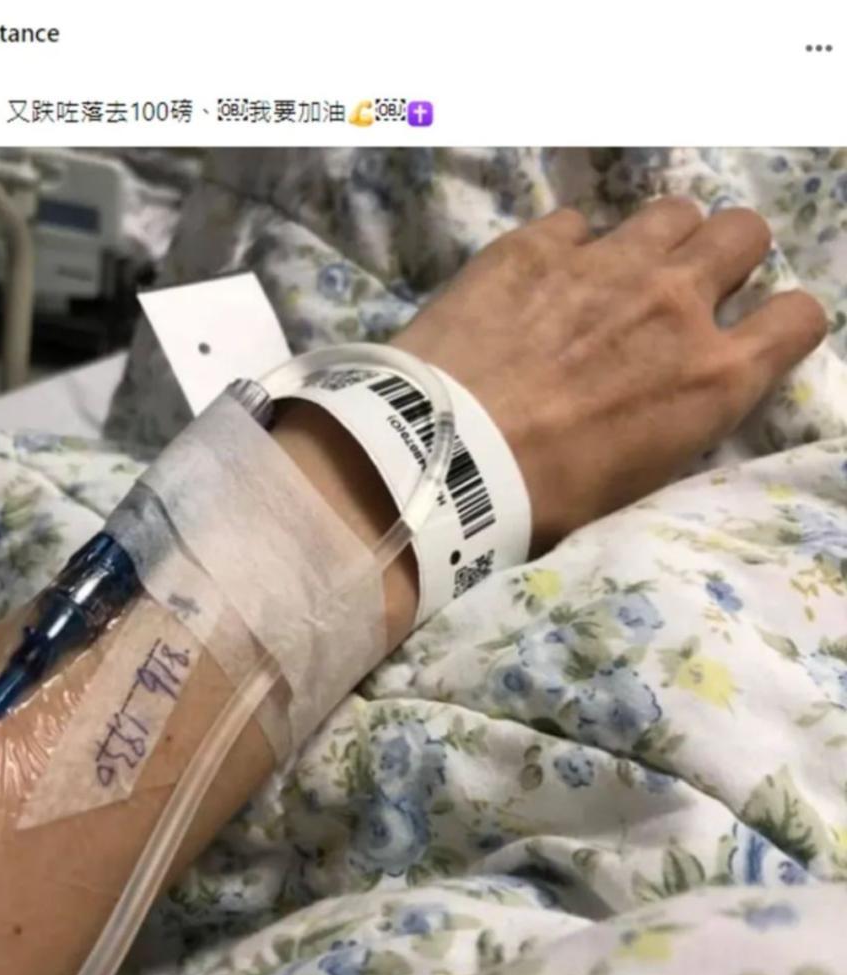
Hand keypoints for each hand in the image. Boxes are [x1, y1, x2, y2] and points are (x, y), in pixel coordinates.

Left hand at [393, 197, 827, 554]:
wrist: (442, 464)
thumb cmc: (541, 498)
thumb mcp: (640, 475)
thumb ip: (680, 411)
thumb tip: (681, 384)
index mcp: (712, 376)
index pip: (799, 316)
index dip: (778, 321)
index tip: (751, 332)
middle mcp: (674, 302)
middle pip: (743, 232)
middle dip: (724, 254)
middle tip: (681, 287)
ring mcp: (604, 263)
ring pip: (670, 211)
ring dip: (654, 239)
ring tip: (613, 274)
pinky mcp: (533, 246)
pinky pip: (575, 222)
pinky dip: (566, 247)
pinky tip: (536, 281)